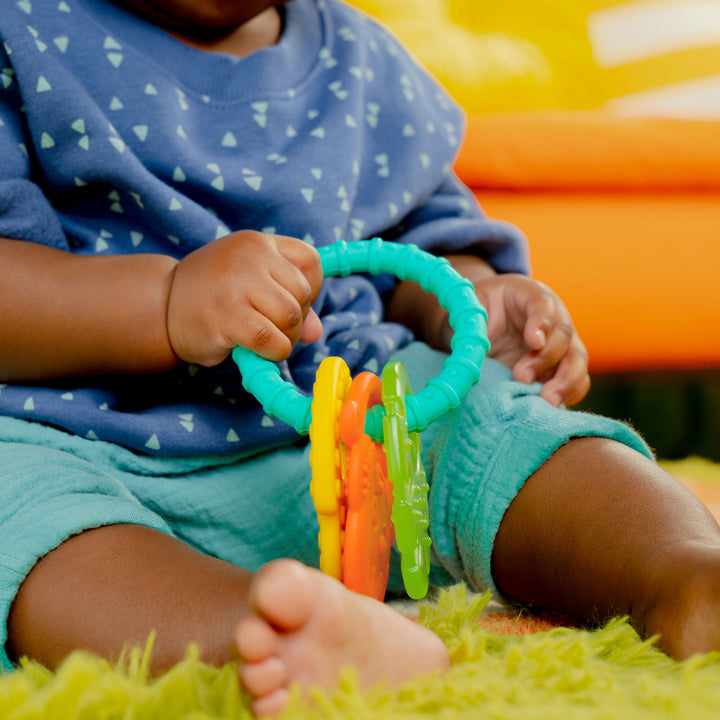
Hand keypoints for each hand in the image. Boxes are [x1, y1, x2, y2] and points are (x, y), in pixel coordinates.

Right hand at [166, 231, 322, 365]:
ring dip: (286, 338)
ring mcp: (237, 284)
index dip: (310, 289)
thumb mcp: (251, 285)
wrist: (160, 307)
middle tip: (272, 327)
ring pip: (291, 316)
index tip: (290, 303)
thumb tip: (317, 333)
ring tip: (265, 340)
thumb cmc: (212, 296)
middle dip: (296, 319)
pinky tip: (257, 351)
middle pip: (302, 293)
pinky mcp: (228, 316)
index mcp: (257, 242)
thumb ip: (287, 300)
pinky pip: (271, 339)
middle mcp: (249, 256)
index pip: (310, 262)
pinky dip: (273, 351)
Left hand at [473, 274, 589, 406]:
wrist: (485, 323)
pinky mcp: (561, 367)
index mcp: (528, 295)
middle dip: (546, 358)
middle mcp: (553, 317)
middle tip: (521, 377)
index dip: (541, 321)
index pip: (542, 303)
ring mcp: (561, 343)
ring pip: (577, 359)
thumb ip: (472, 323)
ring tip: (546, 400)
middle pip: (564, 334)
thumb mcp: (470, 309)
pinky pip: (577, 380)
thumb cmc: (478, 312)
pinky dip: (569, 394)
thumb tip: (470, 349)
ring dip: (565, 381)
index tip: (533, 342)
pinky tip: (552, 407)